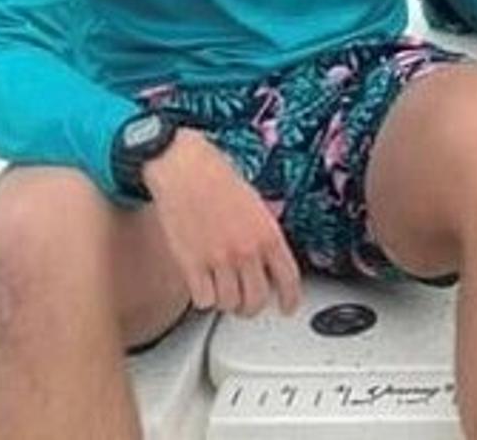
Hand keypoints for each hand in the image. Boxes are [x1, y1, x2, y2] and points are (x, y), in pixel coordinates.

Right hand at [143, 128, 300, 317]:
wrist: (185, 169)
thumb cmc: (218, 179)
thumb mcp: (256, 204)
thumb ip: (265, 233)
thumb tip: (271, 257)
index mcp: (268, 233)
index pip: (289, 278)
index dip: (290, 299)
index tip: (287, 307)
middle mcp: (247, 250)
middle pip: (257, 299)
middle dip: (252, 306)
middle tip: (246, 303)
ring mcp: (219, 259)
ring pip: (229, 304)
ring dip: (226, 303)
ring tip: (223, 293)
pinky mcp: (192, 264)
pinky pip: (203, 301)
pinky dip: (204, 298)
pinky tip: (203, 287)